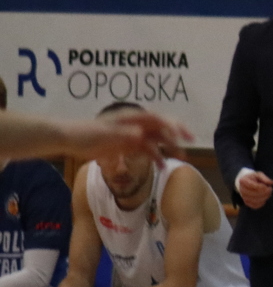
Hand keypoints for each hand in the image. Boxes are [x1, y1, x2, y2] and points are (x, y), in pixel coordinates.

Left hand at [61, 112, 190, 161]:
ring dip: (167, 149)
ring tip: (179, 159)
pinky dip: (154, 158)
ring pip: (155, 141)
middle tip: (190, 144)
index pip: (158, 120)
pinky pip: (145, 151)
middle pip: (161, 129)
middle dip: (176, 135)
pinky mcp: (126, 146)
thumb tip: (141, 134)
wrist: (68, 139)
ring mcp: (132, 135)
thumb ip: (125, 134)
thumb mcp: (105, 134)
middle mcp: (136, 125)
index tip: (184, 135)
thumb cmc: (86, 133)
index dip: (173, 126)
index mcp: (132, 118)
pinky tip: (159, 167)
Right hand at [237, 171, 272, 209]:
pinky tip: (265, 198)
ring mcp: (243, 197)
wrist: (247, 183)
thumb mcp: (259, 175)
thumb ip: (265, 178)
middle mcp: (242, 190)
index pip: (254, 186)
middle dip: (265, 193)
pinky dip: (261, 203)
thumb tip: (272, 183)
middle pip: (254, 194)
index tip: (269, 187)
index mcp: (243, 181)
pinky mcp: (247, 202)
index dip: (263, 187)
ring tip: (269, 194)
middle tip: (270, 189)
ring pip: (255, 200)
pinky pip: (255, 205)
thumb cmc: (254, 178)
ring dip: (264, 198)